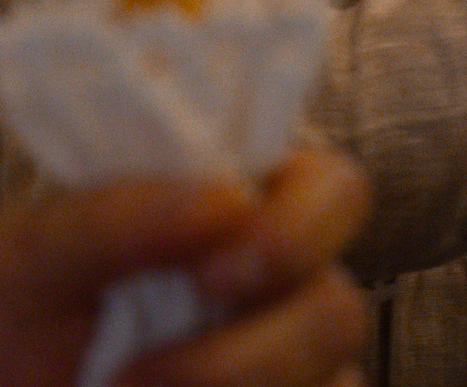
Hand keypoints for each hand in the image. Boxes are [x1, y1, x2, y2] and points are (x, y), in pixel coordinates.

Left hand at [0, 148, 370, 386]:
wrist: (6, 384)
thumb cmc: (14, 322)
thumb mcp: (34, 260)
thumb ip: (119, 216)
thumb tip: (230, 200)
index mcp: (247, 218)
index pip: (335, 193)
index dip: (299, 230)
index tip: (210, 275)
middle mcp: (285, 296)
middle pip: (339, 312)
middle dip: (256, 355)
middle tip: (141, 376)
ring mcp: (292, 370)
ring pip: (330, 384)